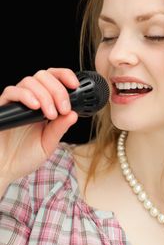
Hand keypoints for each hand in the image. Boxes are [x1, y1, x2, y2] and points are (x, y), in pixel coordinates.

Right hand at [0, 68, 78, 184]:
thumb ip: (59, 128)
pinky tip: (35, 107)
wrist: (5, 169)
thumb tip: (74, 114)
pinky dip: (26, 96)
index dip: (65, 76)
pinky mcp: (2, 106)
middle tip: (63, 109)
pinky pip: (12, 91)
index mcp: (43, 103)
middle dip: (58, 90)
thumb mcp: (48, 143)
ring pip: (30, 81)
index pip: (54, 78)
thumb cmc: (25, 156)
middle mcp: (29, 98)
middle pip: (44, 75)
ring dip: (44, 95)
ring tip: (50, 114)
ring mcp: (15, 101)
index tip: (76, 85)